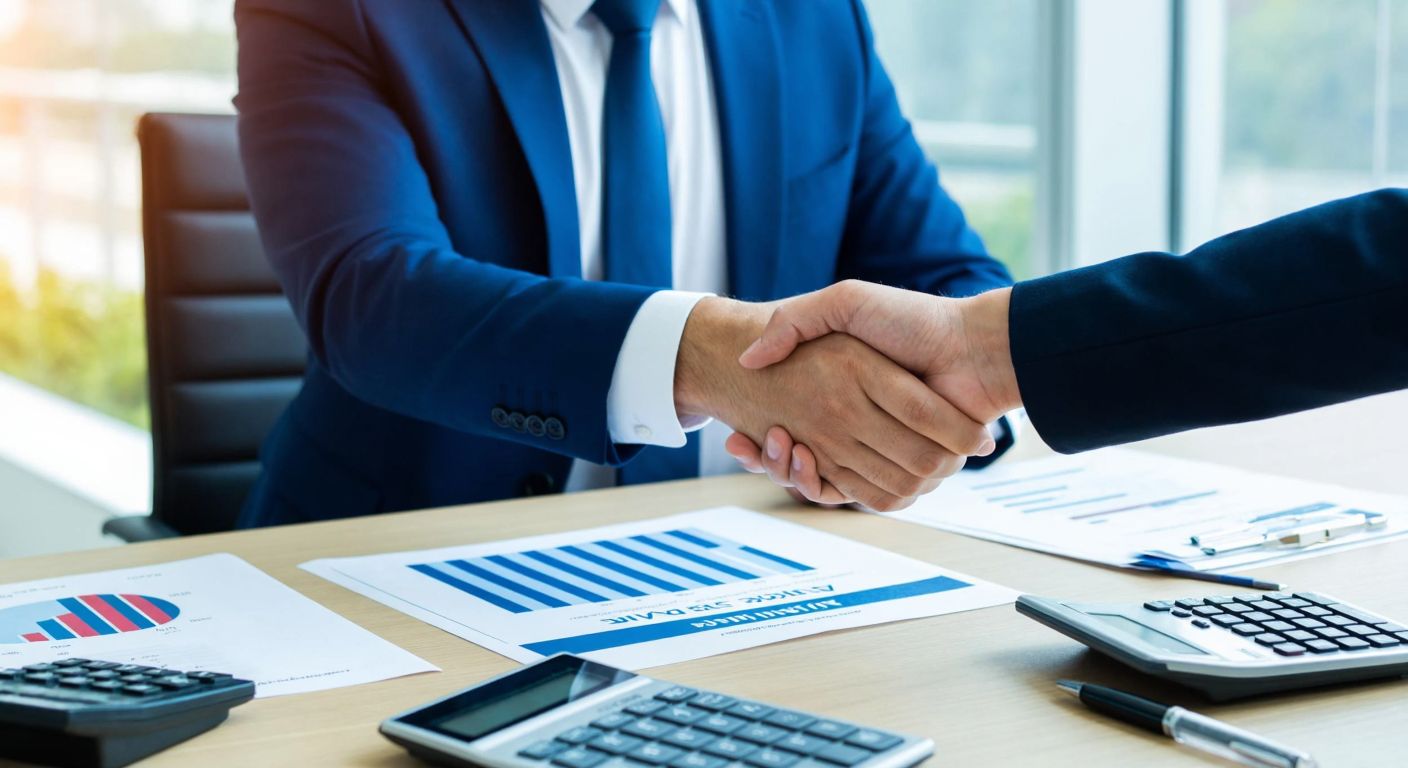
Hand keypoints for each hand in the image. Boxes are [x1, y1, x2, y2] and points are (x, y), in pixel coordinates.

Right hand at [674, 297, 993, 510]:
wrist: (972, 348)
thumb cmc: (912, 320)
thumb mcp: (845, 302)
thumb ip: (795, 321)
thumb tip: (748, 359)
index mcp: (842, 394)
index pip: (784, 431)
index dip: (757, 443)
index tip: (733, 439)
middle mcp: (856, 426)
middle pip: (794, 461)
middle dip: (765, 458)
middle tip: (738, 444)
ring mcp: (878, 451)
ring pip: (818, 482)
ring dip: (787, 472)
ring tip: (770, 447)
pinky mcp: (902, 472)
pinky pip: (857, 495)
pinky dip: (825, 489)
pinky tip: (802, 463)